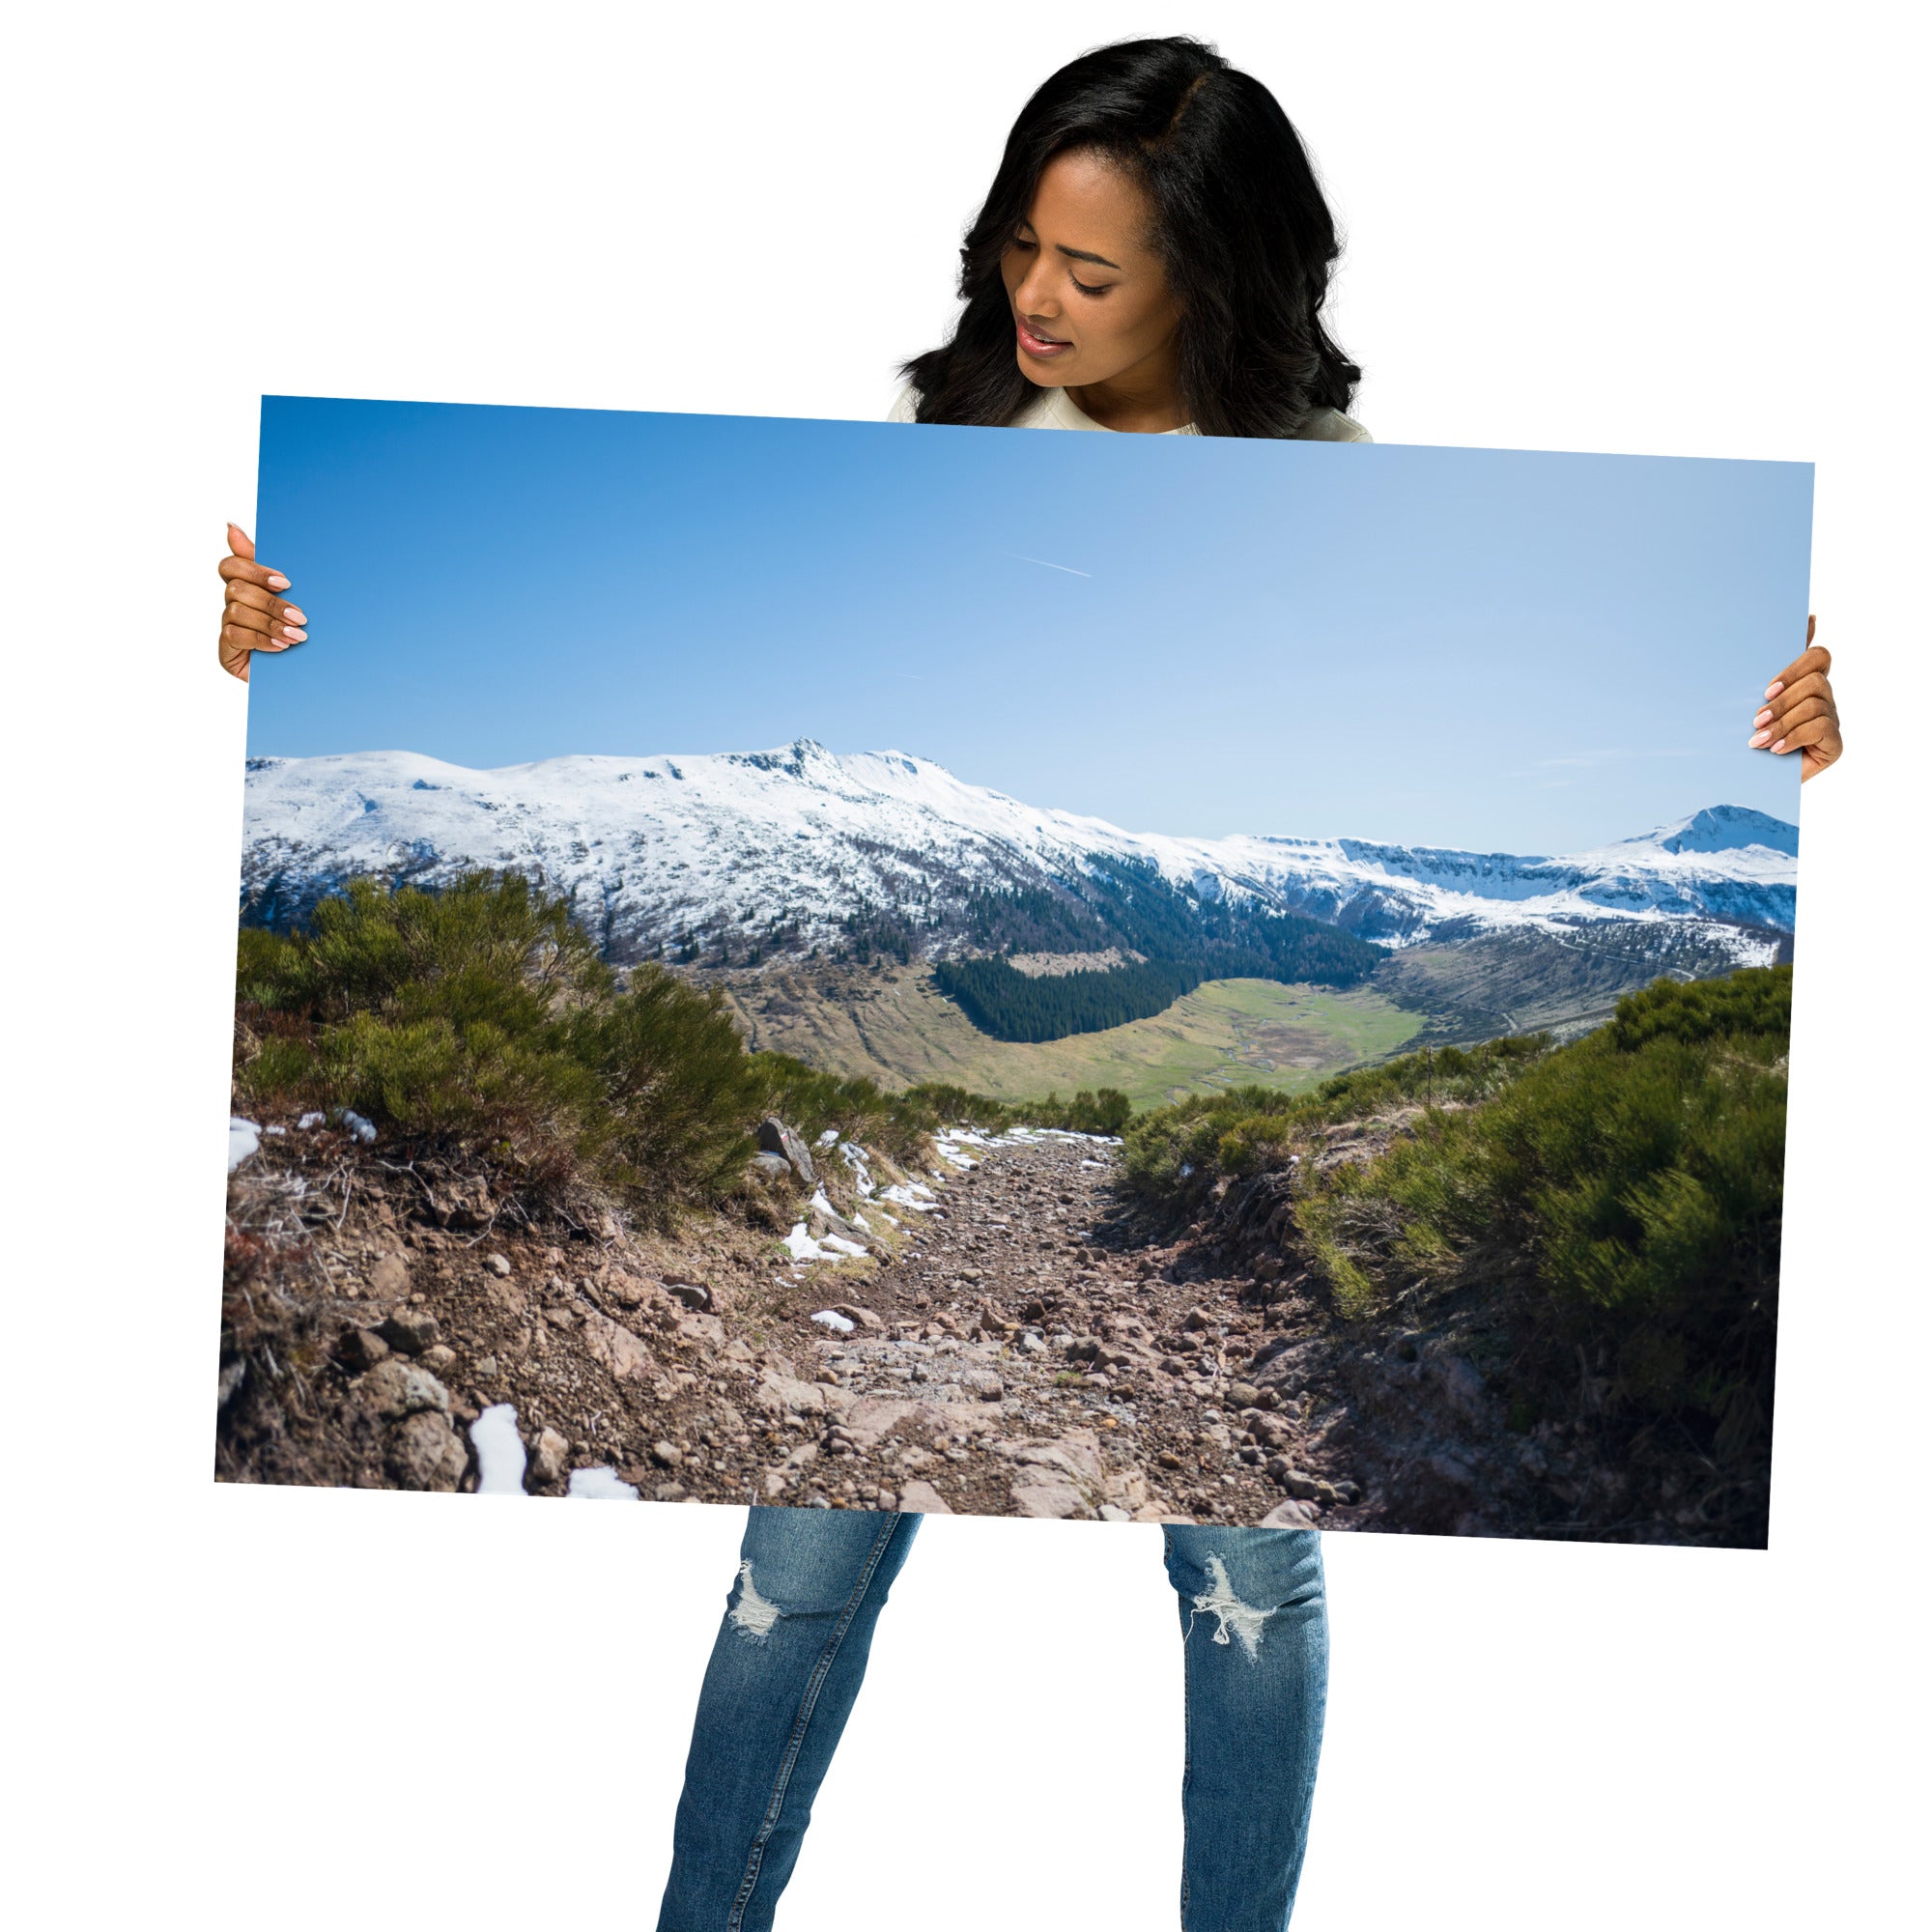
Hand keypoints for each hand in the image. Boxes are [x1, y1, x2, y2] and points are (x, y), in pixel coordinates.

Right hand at [217, 523, 305, 681]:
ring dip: (270, 623)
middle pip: (236, 588)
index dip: (255, 570)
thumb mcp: (295, 596)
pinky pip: (234, 635)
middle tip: (301, 616)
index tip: (285, 582)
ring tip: (298, 636)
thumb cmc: (299, 630)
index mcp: (247, 585)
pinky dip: (261, 640)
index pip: (231, 566)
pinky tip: (282, 647)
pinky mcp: (226, 650)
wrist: (306, 674)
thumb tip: (230, 526)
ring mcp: (228, 626)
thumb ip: (270, 565)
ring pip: (236, 611)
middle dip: (271, 602)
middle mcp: (233, 603)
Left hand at [1750, 615, 1841, 780]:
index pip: (1817, 655)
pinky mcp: (1835, 744)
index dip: (1796, 665)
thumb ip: (1764, 666)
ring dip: (1782, 722)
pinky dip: (1793, 738)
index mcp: (1805, 682)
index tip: (1768, 688)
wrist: (1749, 779)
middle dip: (1782, 700)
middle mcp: (1823, 697)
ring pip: (1814, 704)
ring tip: (1758, 739)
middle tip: (1756, 719)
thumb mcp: (1750, 701)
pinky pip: (1821, 728)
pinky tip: (1775, 749)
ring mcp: (1831, 720)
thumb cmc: (1748, 735)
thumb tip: (1796, 622)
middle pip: (1815, 679)